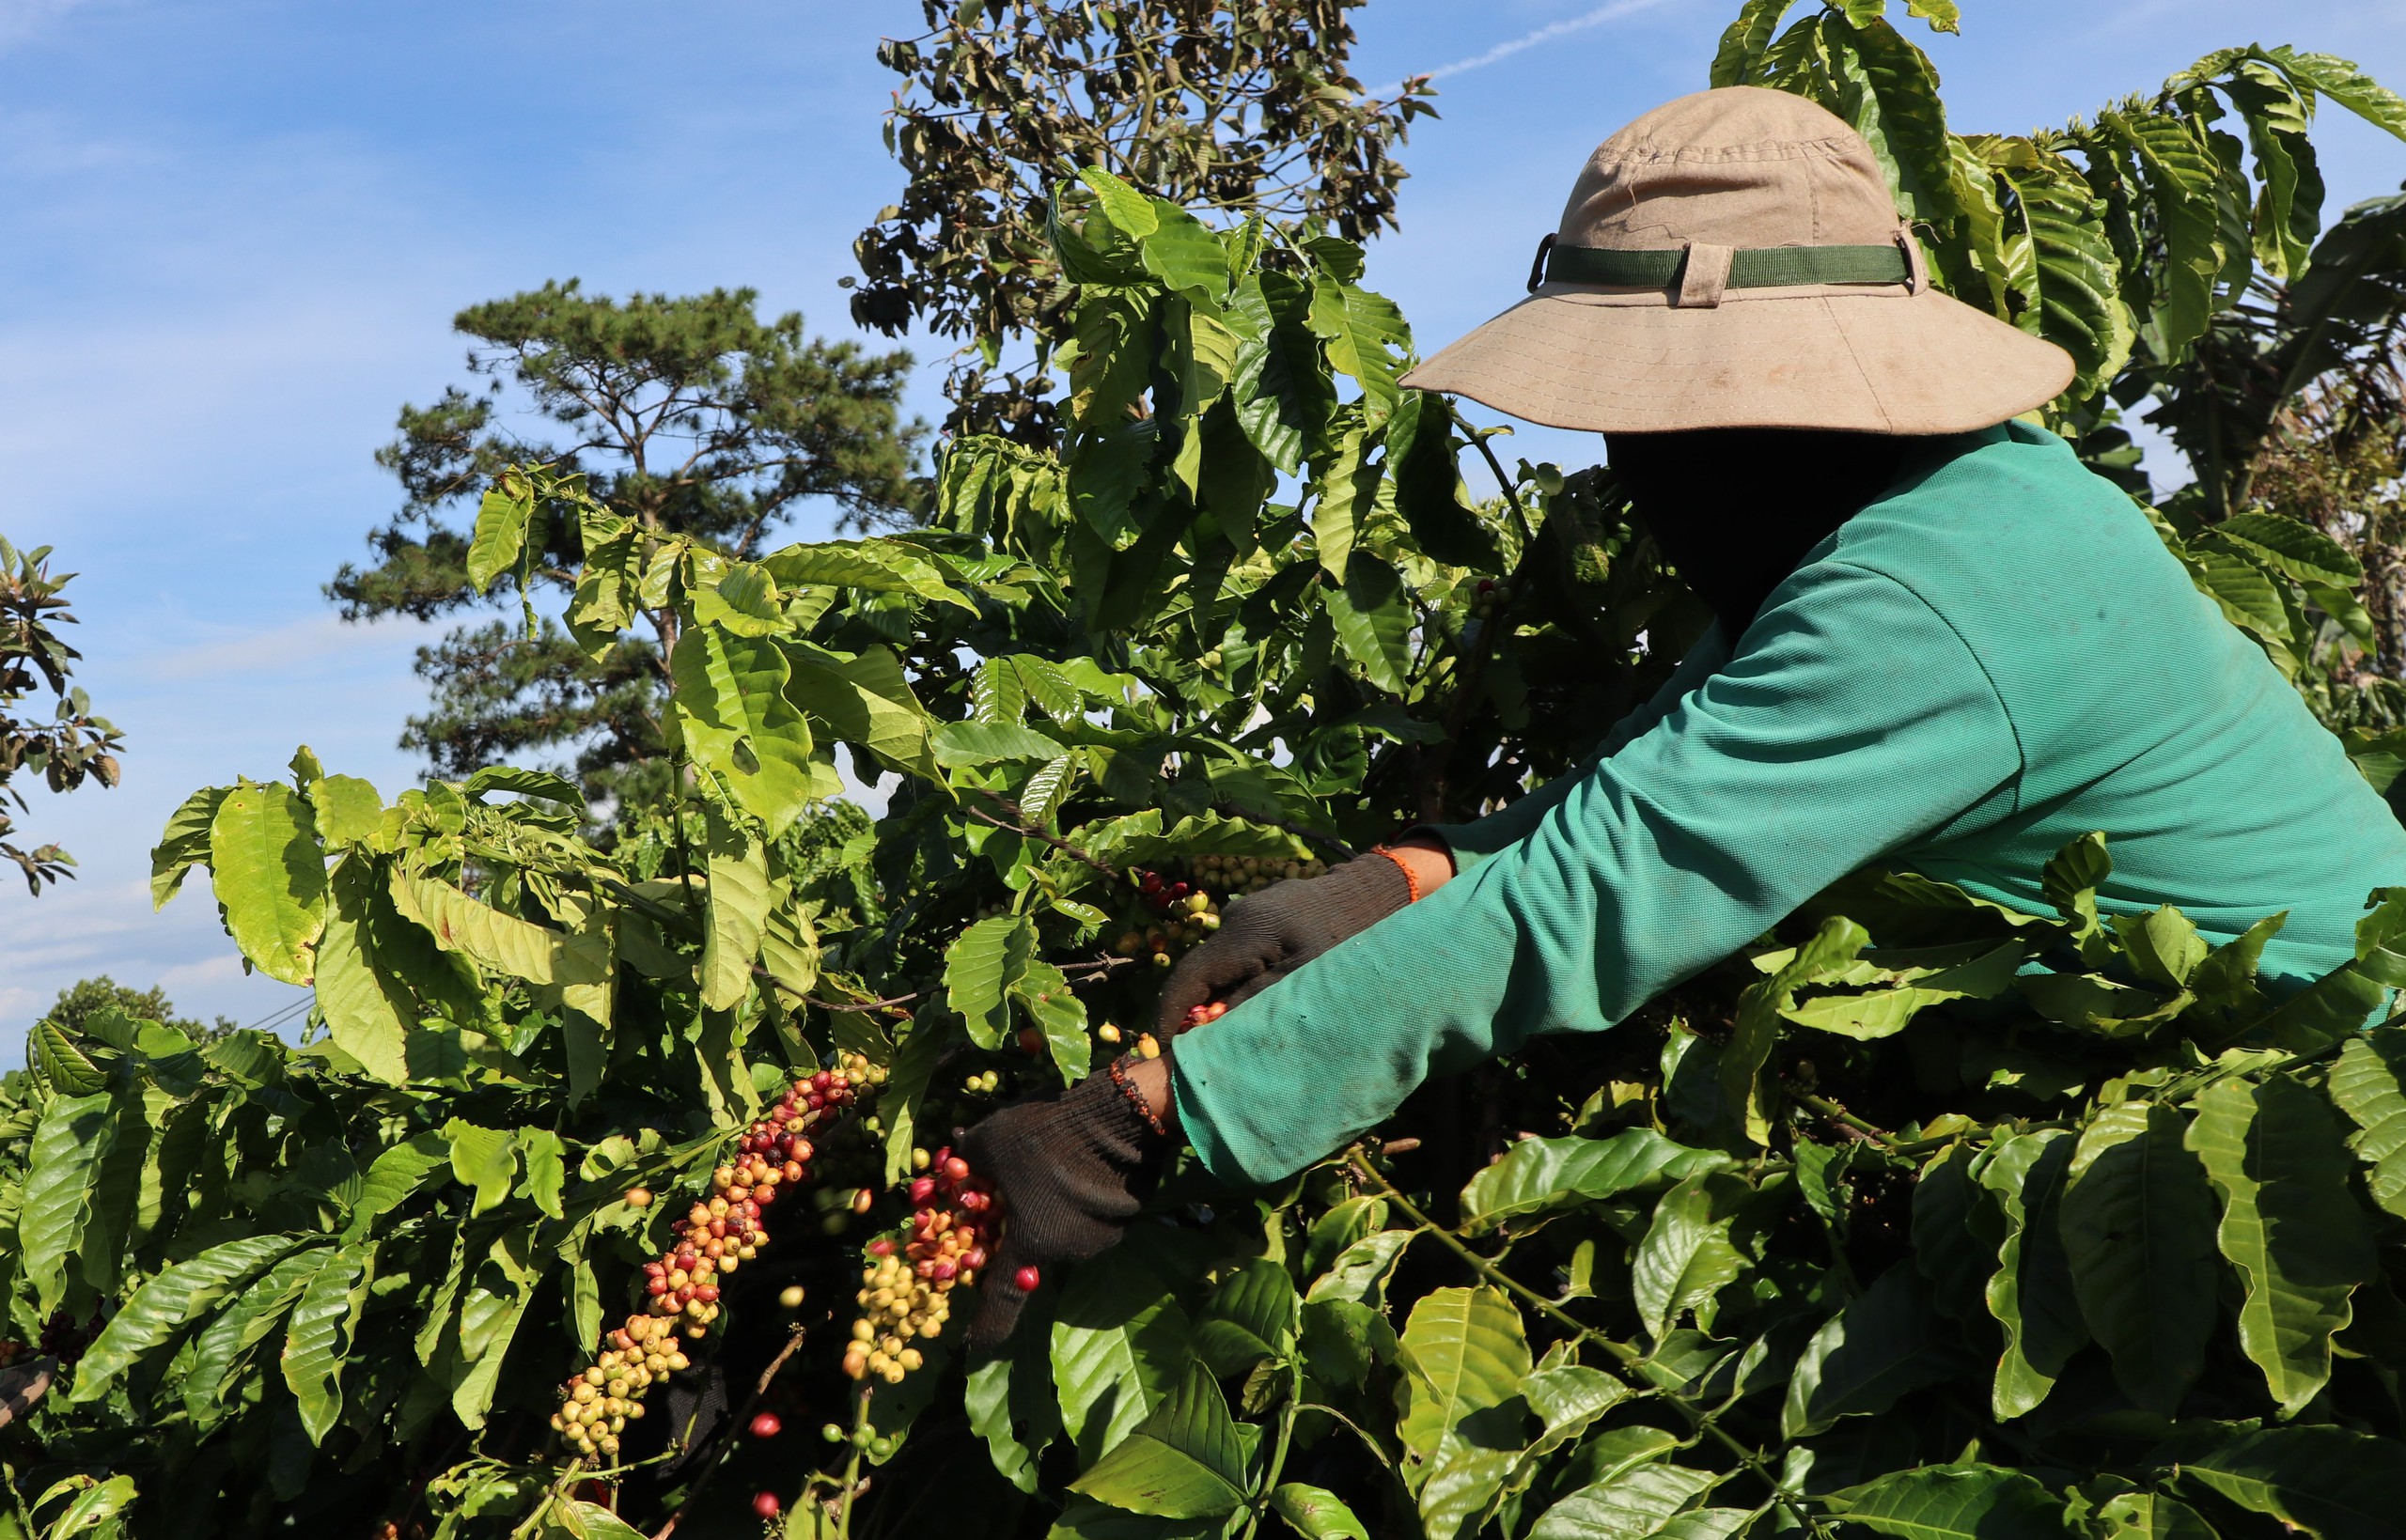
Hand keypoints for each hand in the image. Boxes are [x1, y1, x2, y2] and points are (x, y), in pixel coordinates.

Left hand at [960, 1061, 1173, 1351]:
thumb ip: (967, 1161)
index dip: (988, 1326)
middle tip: (1014, 1192)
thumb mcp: (989, 1142)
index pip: (1003, 1301)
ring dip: (1053, 1212)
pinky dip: (1081, 1201)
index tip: (978, 1345)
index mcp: (1030, 1244)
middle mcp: (1069, 1252)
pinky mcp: (1128, 1218)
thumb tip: (954, 1161)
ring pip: (1065, 1231)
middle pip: (1035, 1251)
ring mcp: (1103, 1237)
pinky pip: (1093, 1217)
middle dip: (1022, 1228)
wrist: (1120, 1114)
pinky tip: (1081, 1165)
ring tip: (1051, 1167)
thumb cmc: (1045, 1134)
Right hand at [1154, 842, 1449, 1035]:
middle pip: (1200, 972)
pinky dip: (1238, 979)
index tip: (1166, 1049)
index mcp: (1242, 932)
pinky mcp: (1260, 914)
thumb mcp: (1305, 979)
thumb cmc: (1349, 938)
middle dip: (1195, 1011)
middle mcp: (1234, 917)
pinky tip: (1257, 998)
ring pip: (1219, 964)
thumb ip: (1254, 1001)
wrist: (1374, 891)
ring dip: (1220, 995)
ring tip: (1233, 1029)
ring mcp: (1246, 912)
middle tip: (1201, 1050)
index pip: (1187, 977)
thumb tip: (1208, 1027)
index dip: (1170, 1015)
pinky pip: (1238, 953)